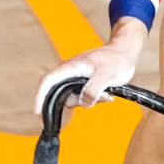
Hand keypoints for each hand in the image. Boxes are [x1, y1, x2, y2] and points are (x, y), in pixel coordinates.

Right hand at [33, 18, 147, 117]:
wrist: (125, 51)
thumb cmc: (116, 59)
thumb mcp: (107, 74)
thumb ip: (93, 89)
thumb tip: (84, 102)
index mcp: (71, 67)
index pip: (48, 81)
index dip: (40, 96)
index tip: (37, 111)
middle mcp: (70, 72)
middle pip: (61, 93)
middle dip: (77, 101)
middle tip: (96, 101)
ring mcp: (77, 76)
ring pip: (74, 96)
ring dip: (89, 99)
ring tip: (107, 94)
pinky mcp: (84, 81)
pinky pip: (83, 94)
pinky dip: (94, 98)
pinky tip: (107, 94)